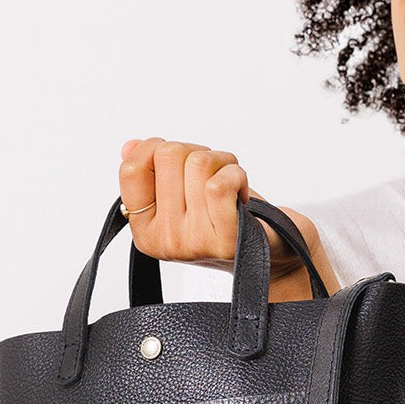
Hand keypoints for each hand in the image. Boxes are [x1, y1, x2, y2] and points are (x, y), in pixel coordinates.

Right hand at [118, 137, 313, 277]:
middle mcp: (166, 241)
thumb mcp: (186, 195)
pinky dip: (236, 174)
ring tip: (231, 182)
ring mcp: (194, 242)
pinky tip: (242, 190)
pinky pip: (219, 184)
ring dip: (222, 161)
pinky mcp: (226, 240)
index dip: (156, 148)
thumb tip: (130, 148)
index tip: (180, 158)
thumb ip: (155, 172)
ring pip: (197, 163)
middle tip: (213, 173)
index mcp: (147, 230)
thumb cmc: (230, 220)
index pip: (131, 171)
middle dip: (197, 151)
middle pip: (168, 156)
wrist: (274, 255)